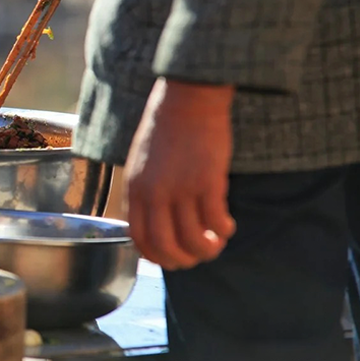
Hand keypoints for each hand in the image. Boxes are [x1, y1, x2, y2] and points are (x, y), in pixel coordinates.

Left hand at [124, 78, 236, 269]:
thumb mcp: (140, 163)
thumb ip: (143, 192)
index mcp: (134, 189)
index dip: (155, 256)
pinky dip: (223, 231)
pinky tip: (227, 226)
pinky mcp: (208, 182)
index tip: (169, 259)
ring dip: (206, 250)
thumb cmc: (165, 129)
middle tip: (195, 258)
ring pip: (193, 239)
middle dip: (182, 261)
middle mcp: (154, 193)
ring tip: (215, 243)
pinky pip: (216, 222)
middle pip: (165, 245)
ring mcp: (181, 189)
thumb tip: (151, 223)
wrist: (187, 100)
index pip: (138, 237)